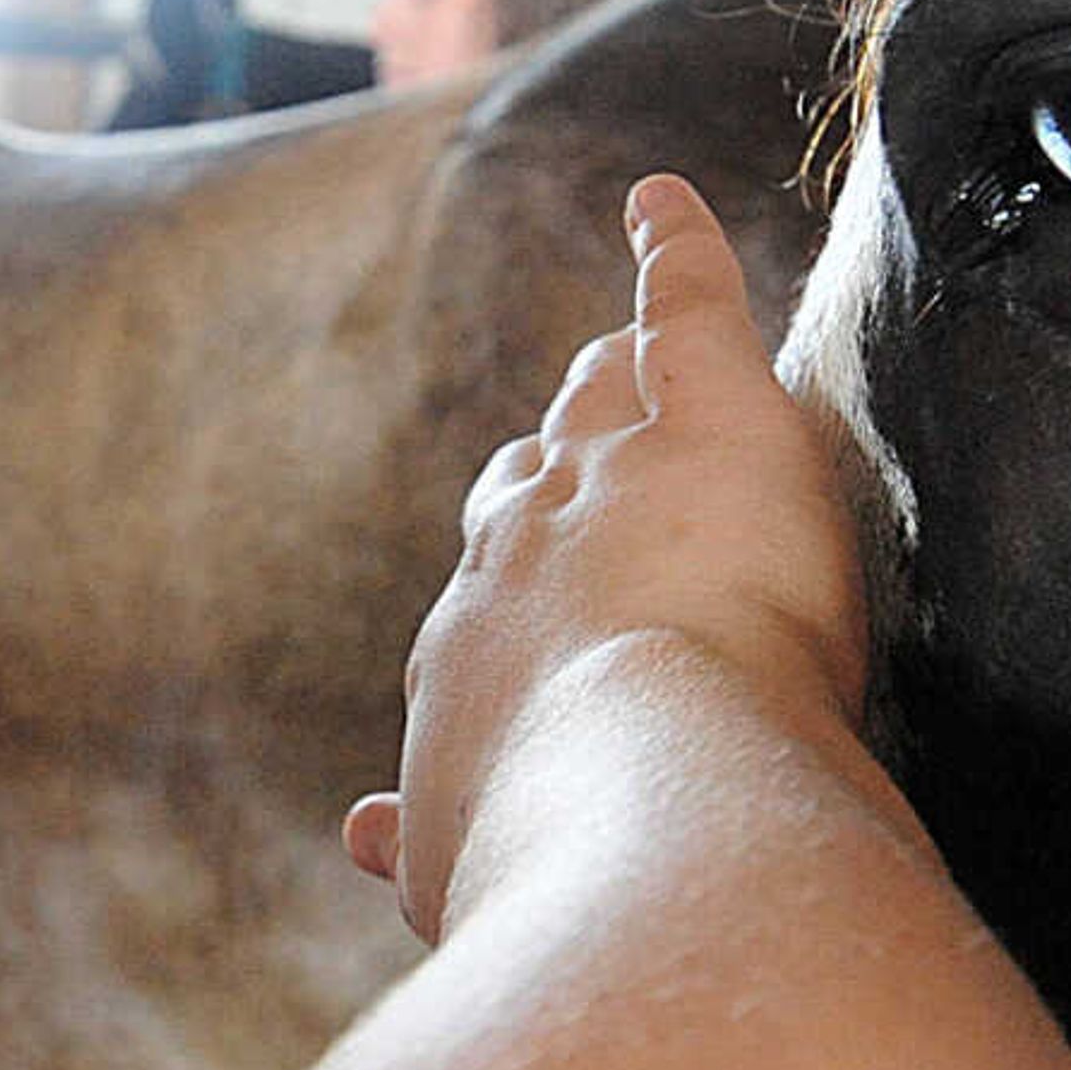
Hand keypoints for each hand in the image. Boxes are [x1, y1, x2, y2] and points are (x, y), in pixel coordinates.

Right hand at [342, 173, 866, 939]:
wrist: (639, 806)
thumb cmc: (564, 865)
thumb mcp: (469, 866)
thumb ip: (426, 844)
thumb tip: (366, 834)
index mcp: (473, 659)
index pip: (491, 600)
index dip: (521, 592)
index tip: (533, 603)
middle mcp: (516, 549)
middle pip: (530, 479)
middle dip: (554, 469)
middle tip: (585, 456)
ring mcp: (605, 468)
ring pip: (604, 395)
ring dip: (621, 374)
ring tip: (641, 346)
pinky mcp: (704, 407)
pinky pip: (685, 302)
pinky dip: (675, 246)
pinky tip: (663, 203)